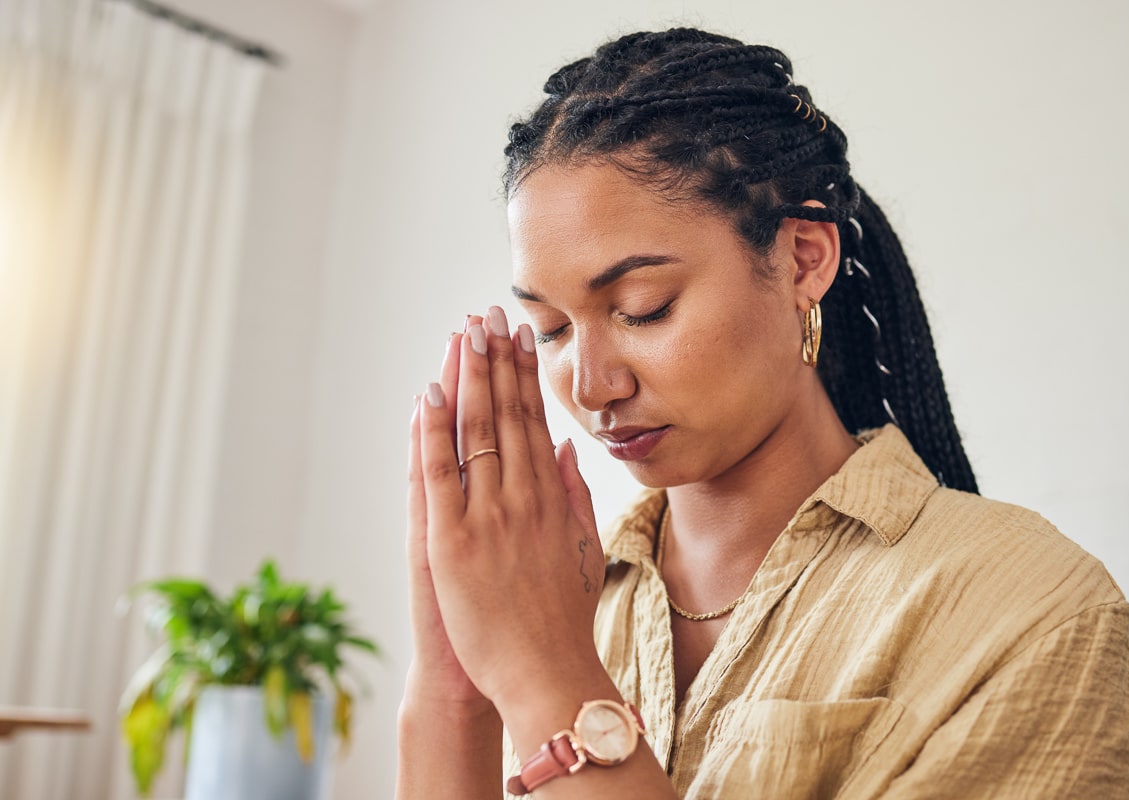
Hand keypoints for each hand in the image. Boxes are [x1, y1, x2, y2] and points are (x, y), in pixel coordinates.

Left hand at [416, 306, 605, 713]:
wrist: (544, 674)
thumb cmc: (564, 621)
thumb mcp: (584, 551)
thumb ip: (575, 496)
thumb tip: (564, 448)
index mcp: (551, 500)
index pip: (535, 422)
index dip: (524, 375)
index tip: (519, 338)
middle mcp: (521, 498)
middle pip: (507, 415)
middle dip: (496, 361)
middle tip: (488, 315)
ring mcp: (486, 517)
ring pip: (476, 432)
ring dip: (468, 379)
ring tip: (463, 334)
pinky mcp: (451, 542)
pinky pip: (439, 475)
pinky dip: (433, 433)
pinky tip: (431, 395)